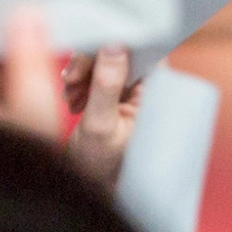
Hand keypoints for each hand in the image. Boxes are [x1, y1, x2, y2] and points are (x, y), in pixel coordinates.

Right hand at [64, 46, 142, 185]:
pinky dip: (80, 80)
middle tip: (71, 83)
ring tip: (71, 99)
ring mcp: (133, 89)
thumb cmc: (100, 166)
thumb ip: (107, 86)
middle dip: (92, 61)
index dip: (117, 45)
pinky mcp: (116, 92)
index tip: (88, 56)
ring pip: (106, 58)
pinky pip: (97, 70)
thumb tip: (115, 45)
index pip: (147, 50)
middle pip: (123, 50)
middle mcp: (151, 87)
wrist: (89, 186)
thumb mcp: (100, 127)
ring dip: (83, 72)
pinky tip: (71, 99)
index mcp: (160, 93)